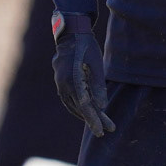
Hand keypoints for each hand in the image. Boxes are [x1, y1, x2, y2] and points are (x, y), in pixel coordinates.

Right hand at [51, 11, 113, 138]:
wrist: (70, 34)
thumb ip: (98, 85)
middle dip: (93, 120)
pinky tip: (86, 113)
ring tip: (98, 125)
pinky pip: (68, 100)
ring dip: (85, 116)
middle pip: (79, 108)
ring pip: (73, 106)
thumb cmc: (86, 46)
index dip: (93, 119)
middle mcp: (63, 84)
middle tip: (104, 132)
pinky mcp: (61, 83)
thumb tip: (102, 106)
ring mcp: (60, 84)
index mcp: (72, 79)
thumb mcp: (96, 63)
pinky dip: (77, 109)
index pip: (84, 105)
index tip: (102, 131)